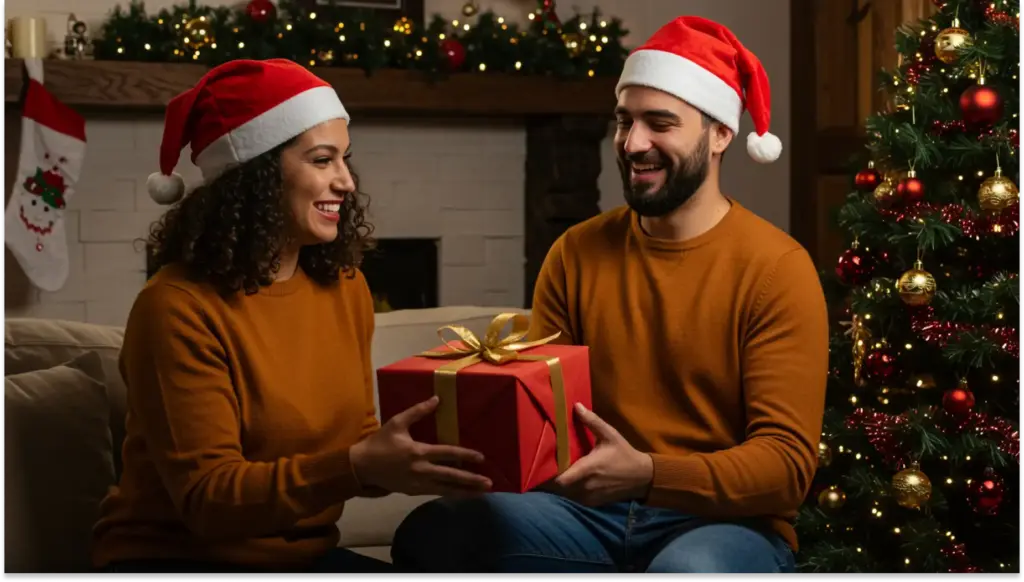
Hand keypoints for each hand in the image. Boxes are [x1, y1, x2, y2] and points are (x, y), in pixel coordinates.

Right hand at [350, 396, 491, 495]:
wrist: (361, 467)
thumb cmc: (380, 443)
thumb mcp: (397, 422)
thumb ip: (418, 411)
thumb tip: (436, 399)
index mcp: (418, 452)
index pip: (448, 453)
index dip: (466, 455)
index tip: (481, 457)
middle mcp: (421, 470)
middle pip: (451, 476)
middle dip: (471, 480)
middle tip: (489, 483)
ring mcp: (417, 484)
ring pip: (445, 489)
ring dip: (464, 492)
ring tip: (481, 494)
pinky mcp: (413, 492)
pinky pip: (435, 493)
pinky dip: (449, 494)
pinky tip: (461, 495)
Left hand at [553, 403, 652, 506]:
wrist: (641, 477)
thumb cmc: (623, 453)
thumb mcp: (610, 434)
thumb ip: (592, 421)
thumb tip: (576, 405)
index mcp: (588, 468)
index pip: (561, 479)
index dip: (549, 474)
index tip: (542, 464)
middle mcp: (586, 485)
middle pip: (559, 487)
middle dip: (552, 478)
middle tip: (544, 466)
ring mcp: (589, 496)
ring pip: (566, 494)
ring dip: (560, 485)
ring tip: (554, 473)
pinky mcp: (592, 503)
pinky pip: (575, 498)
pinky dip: (570, 492)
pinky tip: (569, 481)